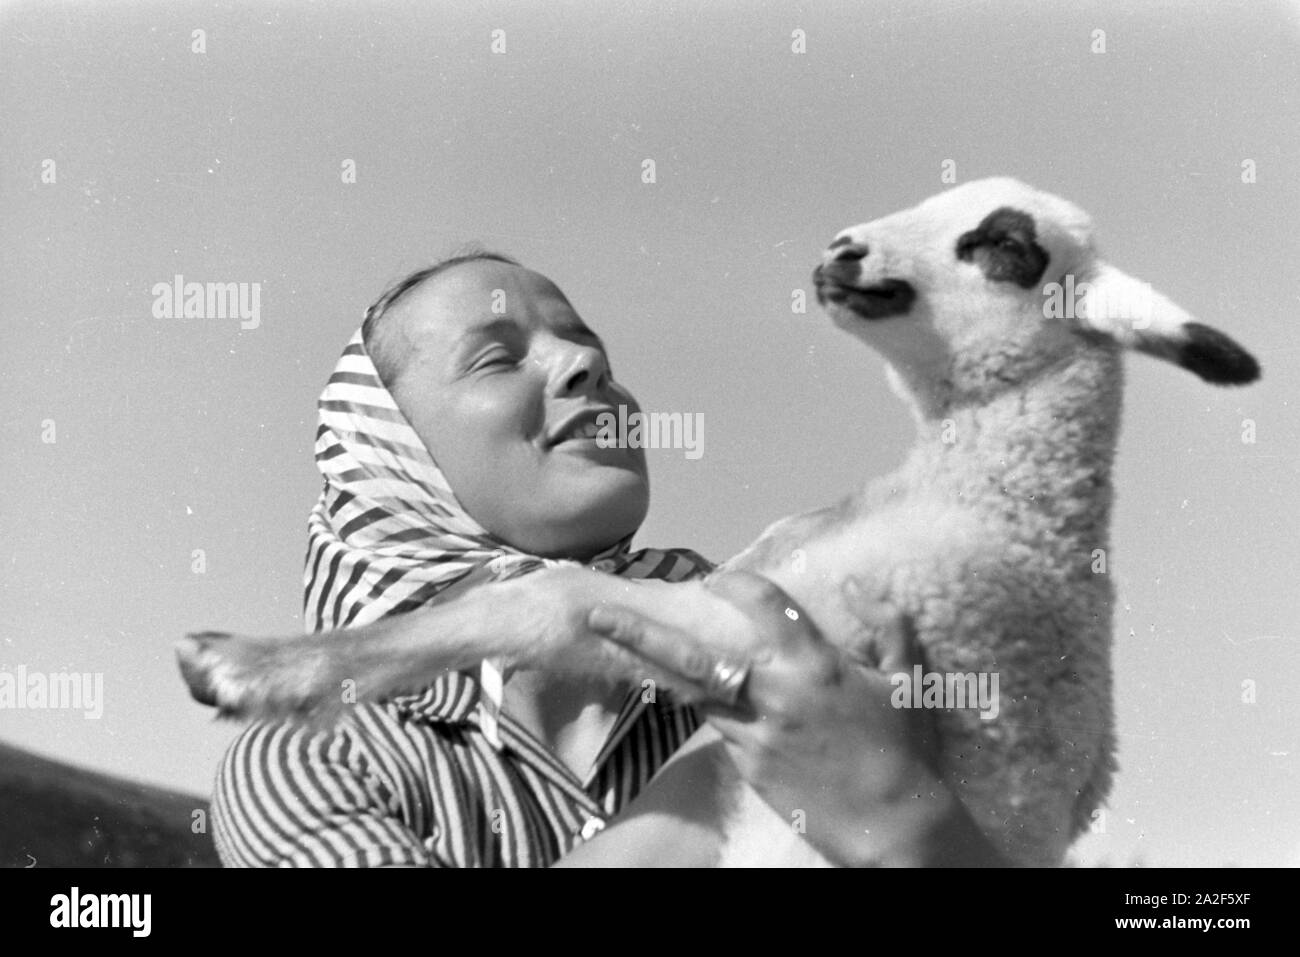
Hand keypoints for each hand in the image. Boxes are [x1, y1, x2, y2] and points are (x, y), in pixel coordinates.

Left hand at [587, 571, 1002, 865]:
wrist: (893, 825)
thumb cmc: (904, 749)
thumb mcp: (908, 682)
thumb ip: (887, 627)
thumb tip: (866, 587)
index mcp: (813, 664)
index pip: (761, 604)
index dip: (734, 584)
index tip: (717, 579)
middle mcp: (774, 694)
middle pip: (690, 657)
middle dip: (637, 634)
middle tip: (595, 615)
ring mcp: (755, 733)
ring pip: (697, 694)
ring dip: (668, 671)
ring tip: (629, 645)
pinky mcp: (748, 767)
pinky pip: (720, 728)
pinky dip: (711, 708)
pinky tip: (697, 696)